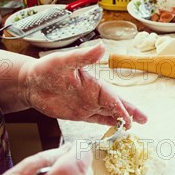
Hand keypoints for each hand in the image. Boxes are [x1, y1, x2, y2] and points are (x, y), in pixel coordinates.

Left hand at [19, 43, 146, 128]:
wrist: (29, 83)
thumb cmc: (45, 69)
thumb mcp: (64, 61)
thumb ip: (84, 56)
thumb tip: (102, 47)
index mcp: (93, 83)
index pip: (111, 98)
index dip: (121, 109)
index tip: (129, 119)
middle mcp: (93, 94)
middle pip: (116, 105)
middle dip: (130, 112)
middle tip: (145, 120)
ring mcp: (87, 104)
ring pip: (109, 113)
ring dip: (122, 119)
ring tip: (134, 126)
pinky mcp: (79, 113)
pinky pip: (97, 119)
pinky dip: (108, 124)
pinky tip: (116, 127)